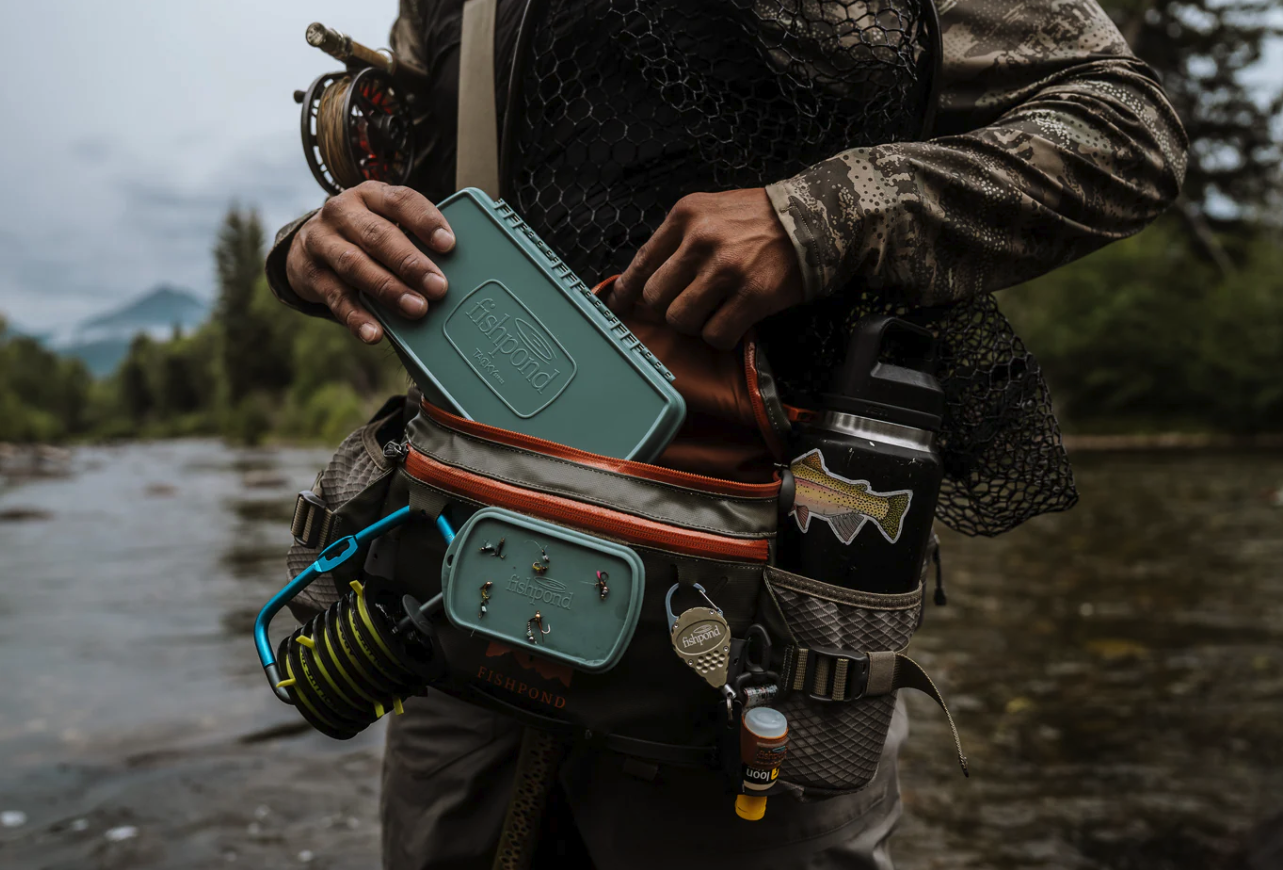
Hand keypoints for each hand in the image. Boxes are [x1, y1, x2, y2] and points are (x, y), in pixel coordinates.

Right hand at [285, 181, 454, 342]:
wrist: (305, 246)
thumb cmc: (361, 236)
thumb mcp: (382, 224)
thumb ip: (411, 239)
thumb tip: (456, 270)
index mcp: (370, 195)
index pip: (400, 200)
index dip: (425, 221)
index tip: (448, 244)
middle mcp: (342, 212)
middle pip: (377, 236)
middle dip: (410, 263)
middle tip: (438, 287)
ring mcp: (321, 241)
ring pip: (355, 265)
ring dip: (388, 289)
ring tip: (416, 309)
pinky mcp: (310, 273)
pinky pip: (335, 297)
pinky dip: (356, 317)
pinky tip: (374, 333)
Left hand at [605, 188, 804, 349]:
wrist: (815, 217)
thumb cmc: (760, 218)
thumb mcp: (711, 210)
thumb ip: (678, 239)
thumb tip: (645, 280)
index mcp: (686, 215)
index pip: (642, 262)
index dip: (627, 291)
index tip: (617, 307)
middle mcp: (700, 240)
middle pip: (656, 298)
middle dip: (669, 308)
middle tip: (690, 303)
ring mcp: (726, 269)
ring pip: (681, 320)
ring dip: (695, 323)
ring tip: (715, 310)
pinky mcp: (752, 296)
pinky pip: (715, 334)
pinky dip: (720, 335)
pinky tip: (734, 321)